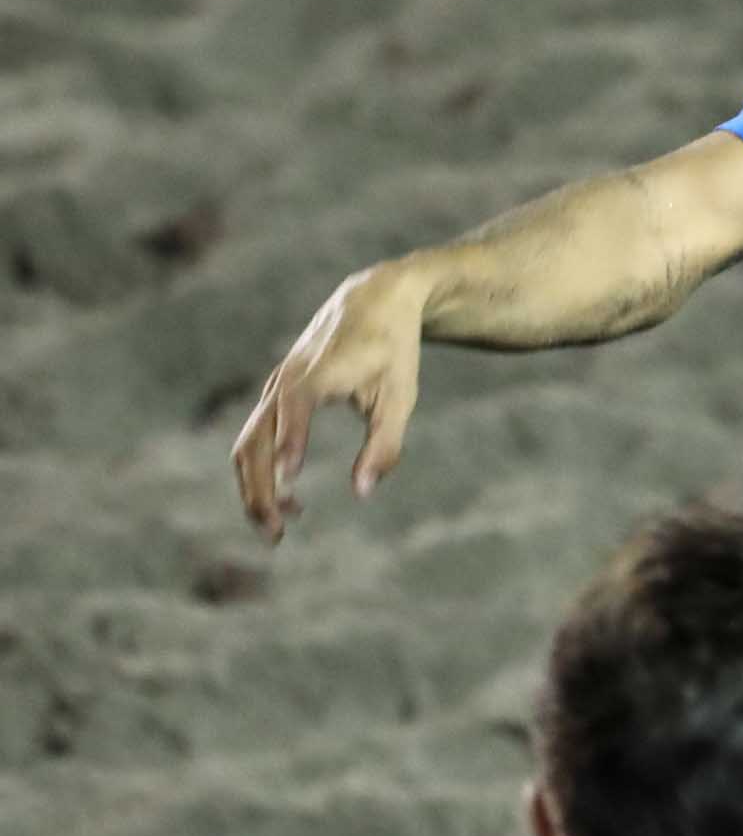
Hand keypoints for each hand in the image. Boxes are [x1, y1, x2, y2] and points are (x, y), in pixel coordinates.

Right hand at [231, 263, 428, 542]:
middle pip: (256, 440)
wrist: (372, 299)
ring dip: (256, 488)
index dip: (291, 442)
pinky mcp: (276, 395)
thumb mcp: (401, 395)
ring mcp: (275, 388)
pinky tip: (291, 497)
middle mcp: (286, 381)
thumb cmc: (393, 350)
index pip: (295, 410)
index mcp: (318, 373)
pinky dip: (264, 471)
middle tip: (276, 536)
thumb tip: (362, 492)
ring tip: (279, 529)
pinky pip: (258, 437)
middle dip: (260, 490)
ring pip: (249, 444)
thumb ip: (385, 444)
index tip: (290, 480)